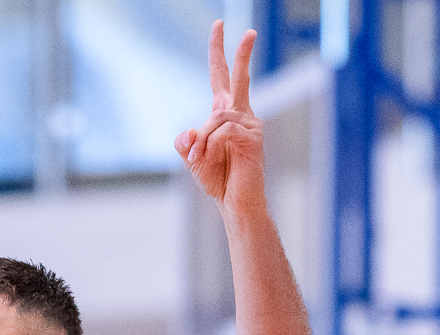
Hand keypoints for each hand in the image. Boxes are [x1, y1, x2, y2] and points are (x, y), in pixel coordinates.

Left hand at [174, 20, 264, 210]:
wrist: (235, 203)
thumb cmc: (217, 180)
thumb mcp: (193, 158)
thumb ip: (187, 142)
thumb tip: (188, 133)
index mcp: (225, 114)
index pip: (222, 76)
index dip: (218, 52)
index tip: (219, 26)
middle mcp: (240, 114)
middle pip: (238, 77)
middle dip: (239, 52)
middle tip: (242, 29)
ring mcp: (249, 124)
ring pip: (216, 119)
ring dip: (203, 143)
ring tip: (201, 162)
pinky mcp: (253, 137)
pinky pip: (222, 133)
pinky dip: (210, 148)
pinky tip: (214, 161)